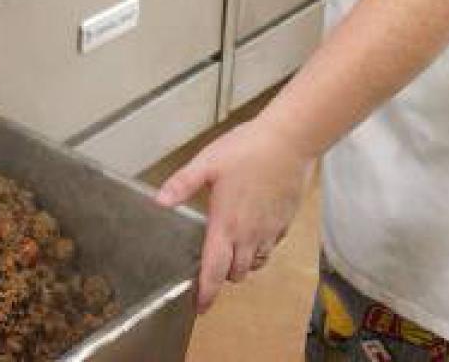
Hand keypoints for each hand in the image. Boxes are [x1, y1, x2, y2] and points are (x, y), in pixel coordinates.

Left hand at [156, 118, 314, 313]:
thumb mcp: (207, 163)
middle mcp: (249, 235)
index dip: (206, 293)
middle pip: (236, 273)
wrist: (289, 142)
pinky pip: (272, 247)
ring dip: (243, 264)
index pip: (214, 271)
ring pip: (256, 263)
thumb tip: (159, 201)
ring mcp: (270, 231)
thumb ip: (182, 184)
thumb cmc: (247, 150)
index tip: (200, 307)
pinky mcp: (285, 222)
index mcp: (226, 225)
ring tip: (232, 253)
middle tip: (213, 268)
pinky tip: (254, 233)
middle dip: (223, 276)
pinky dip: (260, 249)